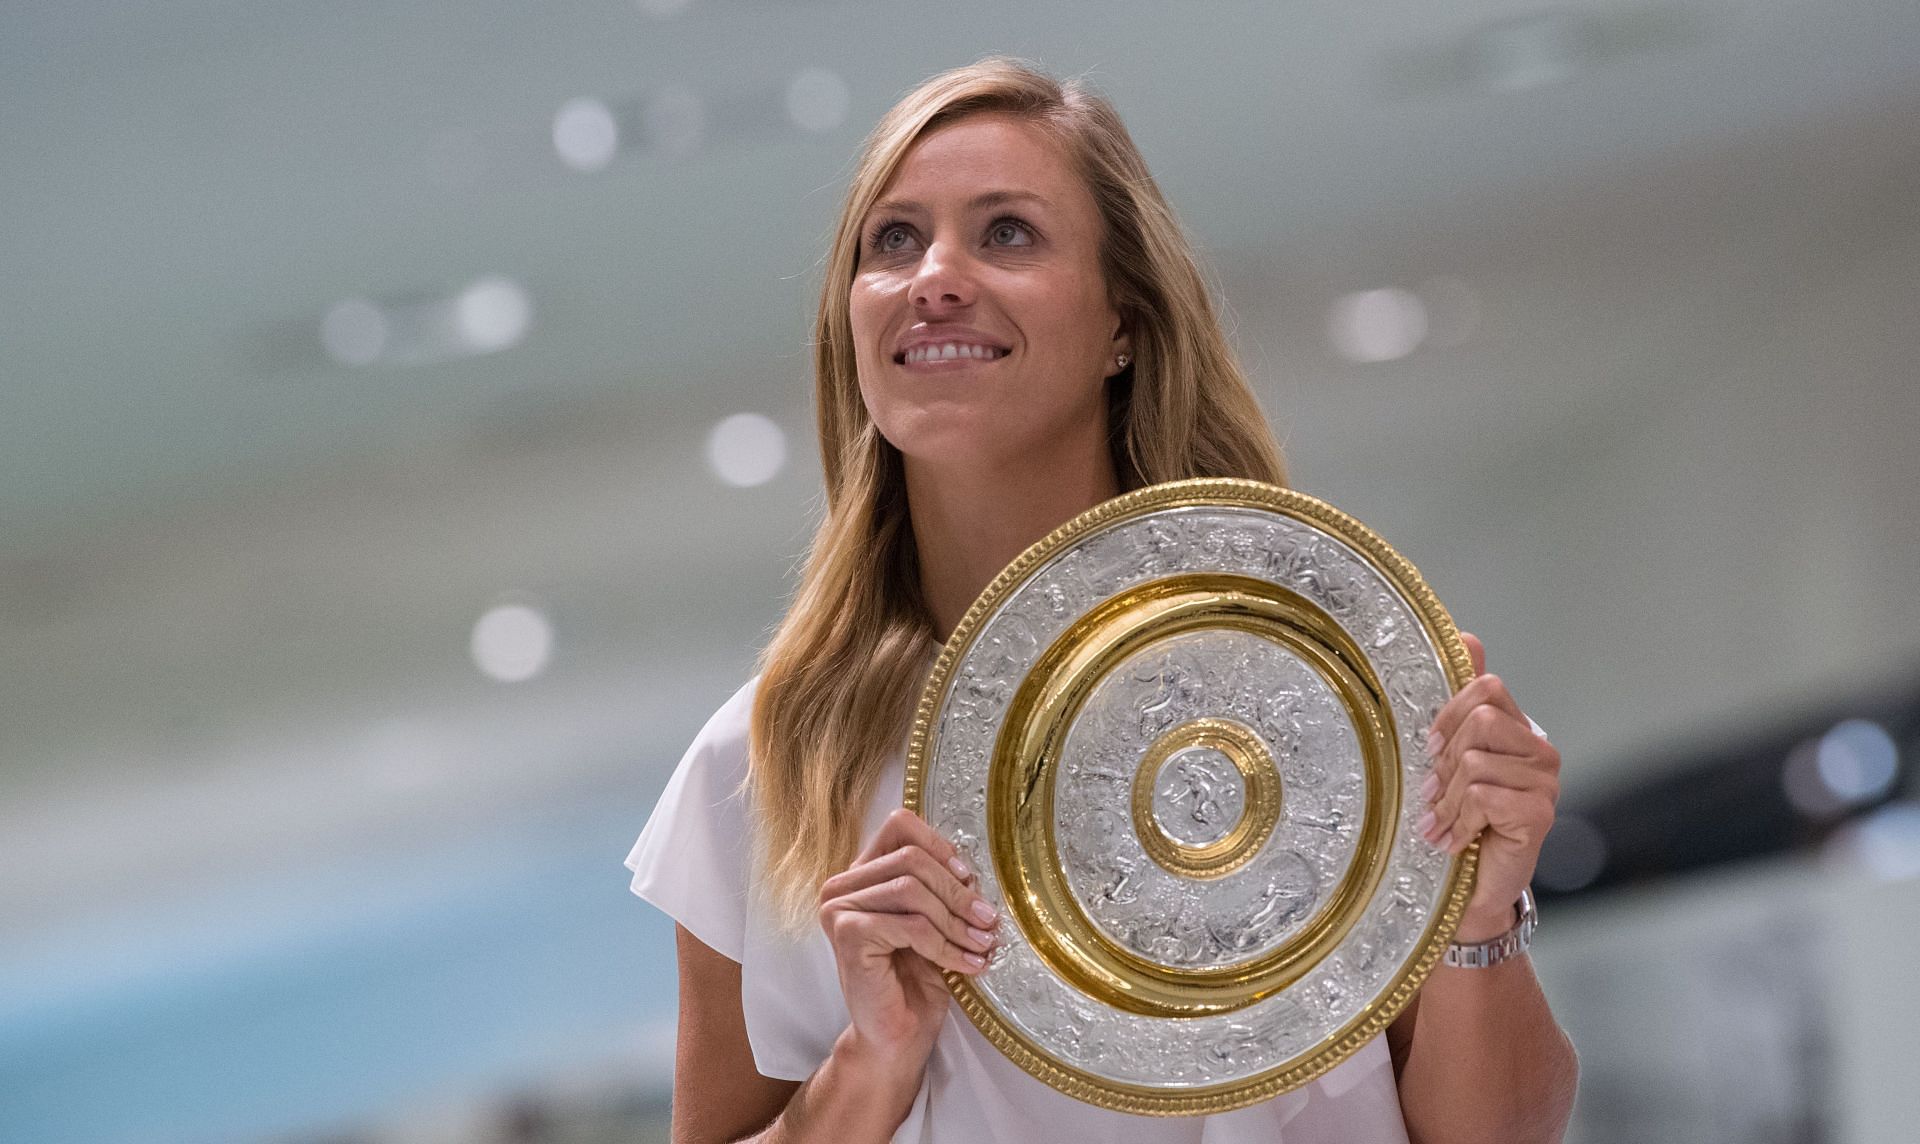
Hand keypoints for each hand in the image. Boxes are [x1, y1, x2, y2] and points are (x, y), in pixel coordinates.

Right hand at [816, 808, 998, 1073]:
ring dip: (956, 920)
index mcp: (862, 874)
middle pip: (912, 858)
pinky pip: (912, 925)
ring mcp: (839, 908)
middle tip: (989, 921)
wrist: (897, 1036)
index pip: (900, 826)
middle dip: (958, 892)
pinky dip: (947, 946)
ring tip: (983, 945)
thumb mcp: (935, 921)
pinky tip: (968, 965)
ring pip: (912, 889)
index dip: (940, 847)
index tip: (969, 879)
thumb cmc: (917, 980)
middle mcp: (842, 885)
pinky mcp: (848, 934)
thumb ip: (942, 887)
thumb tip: (972, 869)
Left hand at [1417, 633, 1560, 941]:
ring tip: (1441, 824)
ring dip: (1445, 801)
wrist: (1472, 887)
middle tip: (1433, 796)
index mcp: (1518, 729)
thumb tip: (1468, 636)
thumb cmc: (1460, 819)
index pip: (1486, 688)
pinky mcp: (1539, 813)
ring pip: (1473, 763)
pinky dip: (1457, 822)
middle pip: (1478, 722)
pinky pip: (1482, 796)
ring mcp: (1545, 781)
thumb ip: (1462, 700)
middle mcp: (1539, 749)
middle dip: (1443, 764)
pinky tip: (1453, 841)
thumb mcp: (1450, 757)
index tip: (1430, 750)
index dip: (1448, 715)